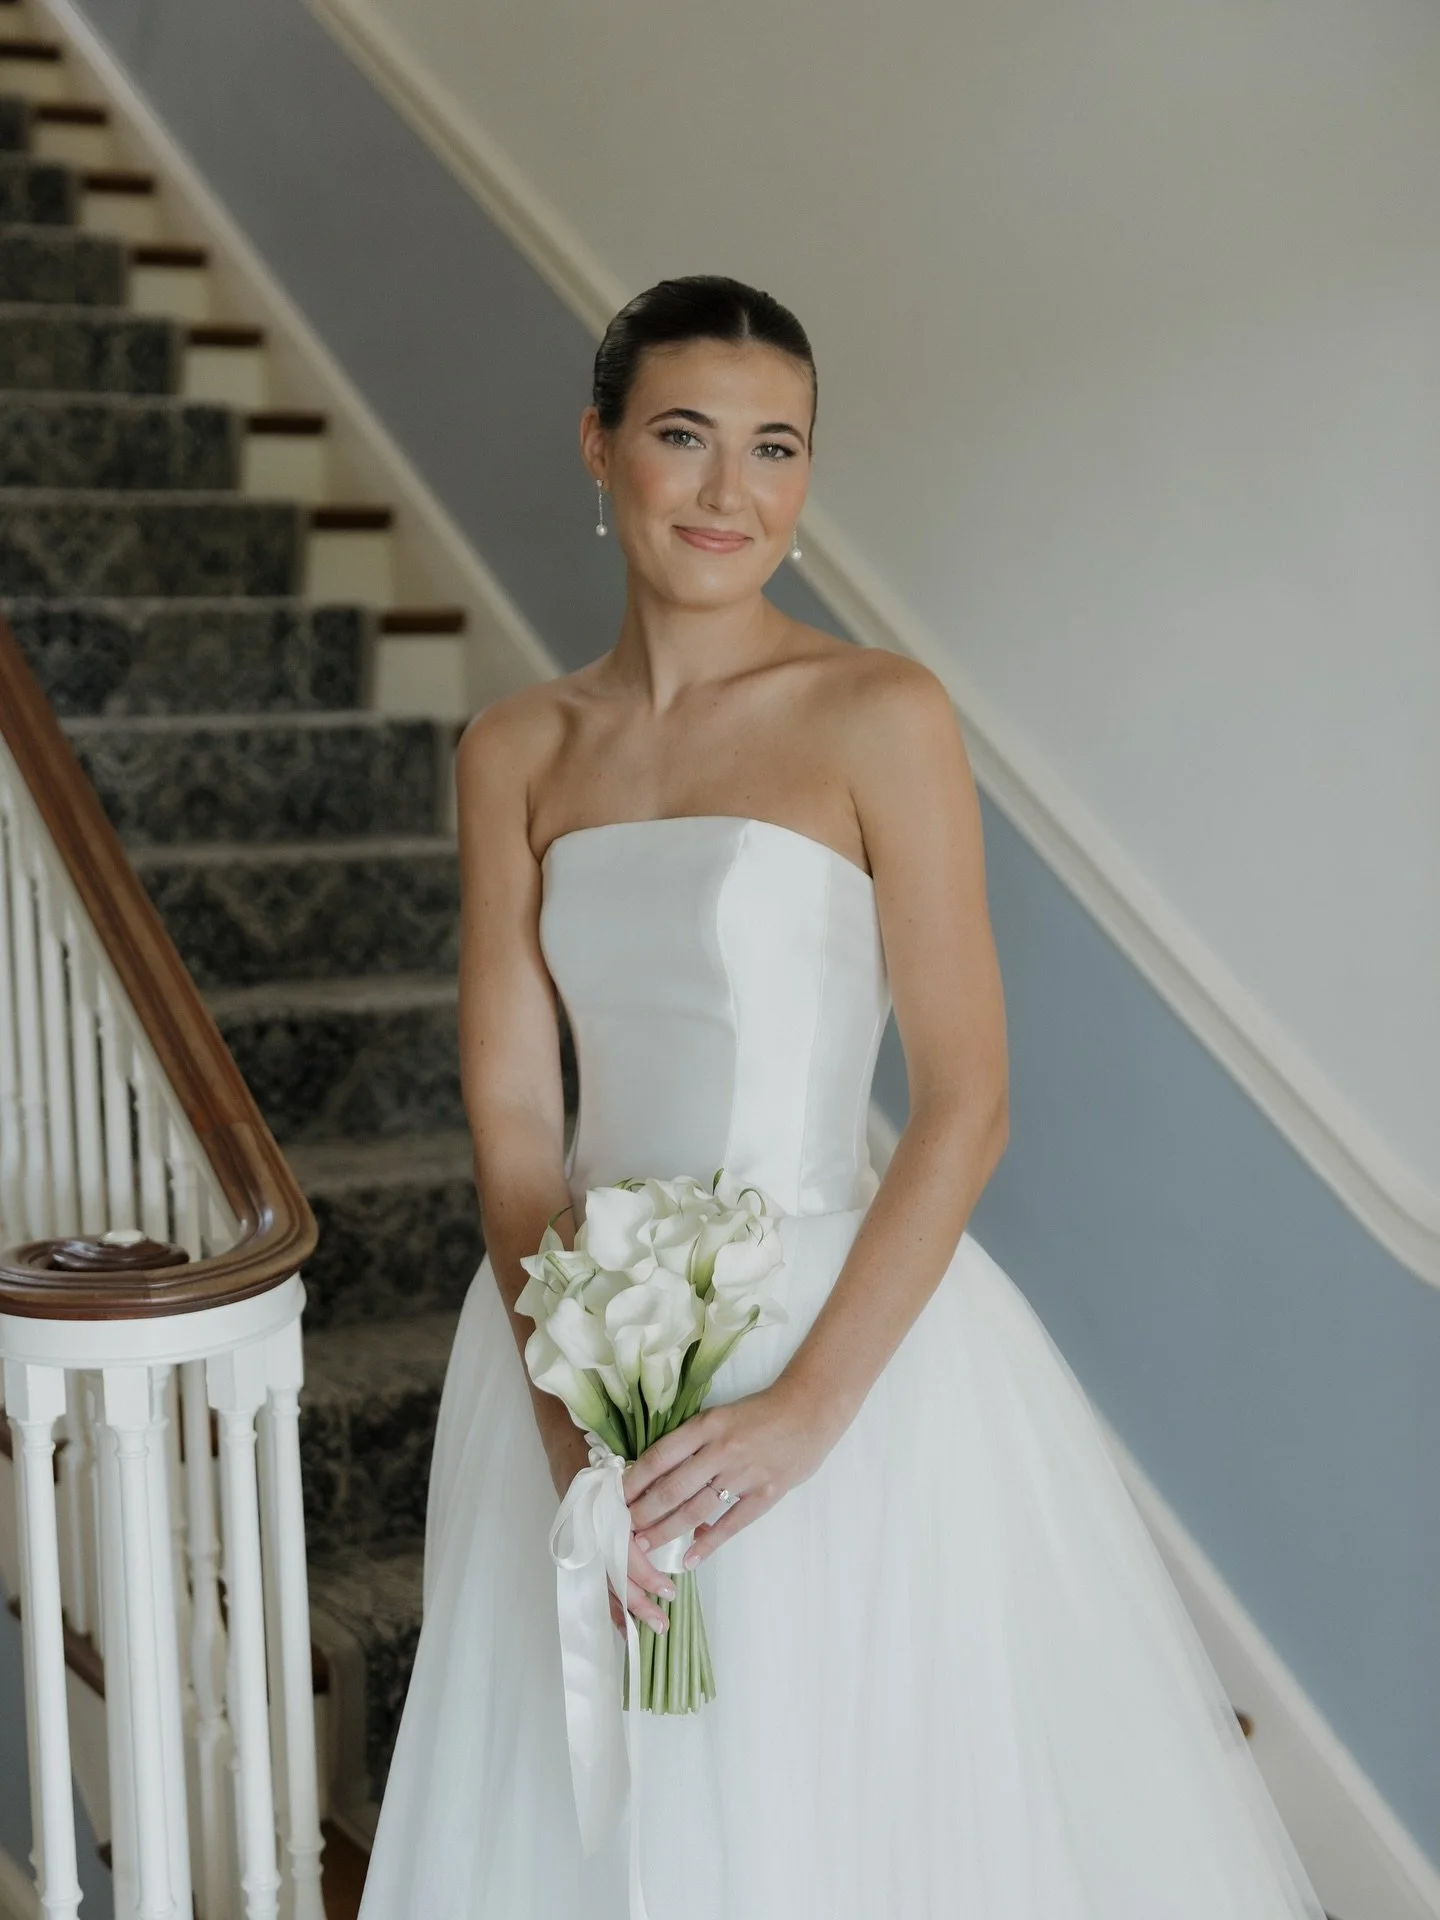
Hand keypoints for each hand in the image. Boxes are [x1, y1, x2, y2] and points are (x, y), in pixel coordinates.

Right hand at [540, 1414, 674, 1637]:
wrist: (567, 1437)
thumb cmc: (607, 1447)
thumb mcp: (633, 1466)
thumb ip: (660, 1495)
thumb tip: (699, 1522)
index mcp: (603, 1508)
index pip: (623, 1550)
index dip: (644, 1573)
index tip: (668, 1589)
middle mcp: (589, 1527)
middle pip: (612, 1573)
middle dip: (637, 1599)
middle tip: (662, 1620)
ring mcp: (581, 1536)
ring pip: (602, 1580)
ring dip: (624, 1608)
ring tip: (647, 1628)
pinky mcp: (579, 1542)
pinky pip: (594, 1576)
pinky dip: (607, 1601)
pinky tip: (621, 1624)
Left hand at [623, 1377, 839, 1570]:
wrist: (810, 1409)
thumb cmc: (762, 1412)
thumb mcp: (721, 1416)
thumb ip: (694, 1441)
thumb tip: (659, 1472)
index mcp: (707, 1425)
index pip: (660, 1456)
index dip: (634, 1480)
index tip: (615, 1497)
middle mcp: (722, 1449)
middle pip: (672, 1488)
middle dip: (643, 1513)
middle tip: (621, 1530)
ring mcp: (744, 1473)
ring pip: (696, 1509)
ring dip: (666, 1531)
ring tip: (644, 1547)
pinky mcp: (765, 1493)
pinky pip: (731, 1523)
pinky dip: (708, 1543)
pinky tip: (690, 1558)